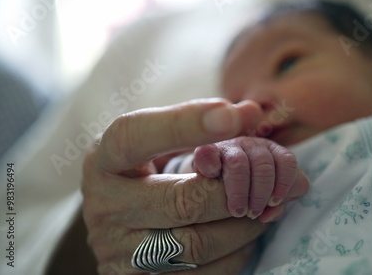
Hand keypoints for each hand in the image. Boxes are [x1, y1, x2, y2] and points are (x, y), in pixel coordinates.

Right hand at [81, 99, 309, 273]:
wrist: (117, 225)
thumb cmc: (148, 173)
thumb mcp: (160, 144)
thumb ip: (202, 126)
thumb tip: (253, 113)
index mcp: (106, 159)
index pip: (137, 135)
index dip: (186, 124)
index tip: (235, 115)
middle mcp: (104, 206)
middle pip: (180, 202)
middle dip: (234, 192)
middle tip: (267, 183)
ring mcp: (118, 251)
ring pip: (196, 245)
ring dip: (243, 226)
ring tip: (264, 208)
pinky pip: (202, 274)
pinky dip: (236, 252)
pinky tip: (245, 233)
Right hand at [193, 136, 297, 219]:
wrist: (212, 187)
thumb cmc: (246, 194)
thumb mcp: (266, 199)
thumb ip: (276, 205)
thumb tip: (270, 213)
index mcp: (273, 153)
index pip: (287, 161)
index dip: (284, 184)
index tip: (274, 203)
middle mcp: (253, 146)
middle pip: (263, 165)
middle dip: (260, 194)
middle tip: (253, 213)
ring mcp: (230, 146)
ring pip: (239, 163)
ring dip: (239, 191)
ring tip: (237, 210)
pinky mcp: (207, 151)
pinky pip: (208, 154)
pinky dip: (211, 167)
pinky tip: (212, 181)